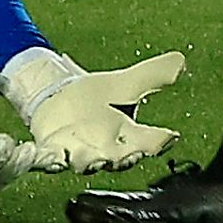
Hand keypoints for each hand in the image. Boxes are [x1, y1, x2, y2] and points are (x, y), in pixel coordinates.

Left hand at [0, 49, 186, 173]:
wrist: (57, 98)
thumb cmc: (95, 98)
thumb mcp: (126, 84)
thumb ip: (153, 75)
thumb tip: (182, 59)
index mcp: (128, 136)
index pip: (150, 141)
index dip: (160, 140)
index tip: (170, 135)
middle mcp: (105, 150)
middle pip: (118, 159)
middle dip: (123, 158)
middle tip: (128, 155)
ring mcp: (77, 153)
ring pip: (84, 162)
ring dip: (85, 161)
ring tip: (83, 157)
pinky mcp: (51, 150)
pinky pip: (47, 159)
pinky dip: (44, 158)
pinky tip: (40, 154)